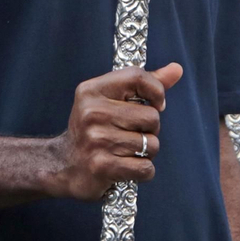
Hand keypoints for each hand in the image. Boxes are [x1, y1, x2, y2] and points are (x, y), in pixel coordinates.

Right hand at [46, 63, 183, 200]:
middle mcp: (92, 112)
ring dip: (145, 152)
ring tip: (125, 151)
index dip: (156, 91)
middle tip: (131, 133)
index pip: (137, 77)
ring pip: (151, 144)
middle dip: (150, 129)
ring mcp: (97, 140)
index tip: (155, 104)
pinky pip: (145, 168)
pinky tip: (126, 167)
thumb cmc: (93, 128)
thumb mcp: (110, 100)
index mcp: (93, 90)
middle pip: (151, 116)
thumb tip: (176, 69)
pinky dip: (142, 170)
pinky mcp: (102, 166)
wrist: (63, 164)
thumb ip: (144, 85)